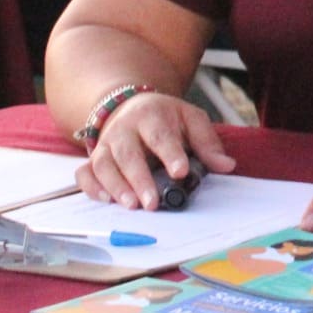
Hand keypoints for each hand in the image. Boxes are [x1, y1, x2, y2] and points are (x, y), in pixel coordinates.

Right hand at [78, 92, 235, 208]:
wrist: (133, 106)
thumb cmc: (166, 118)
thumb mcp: (190, 119)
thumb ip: (207, 143)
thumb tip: (226, 166)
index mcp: (152, 116)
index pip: (160, 135)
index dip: (170, 153)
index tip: (181, 172)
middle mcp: (124, 129)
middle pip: (128, 153)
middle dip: (139, 178)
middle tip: (152, 203)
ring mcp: (106, 144)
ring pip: (104, 164)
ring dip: (115, 186)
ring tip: (131, 206)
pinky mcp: (93, 158)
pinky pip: (85, 172)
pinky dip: (91, 187)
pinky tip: (105, 200)